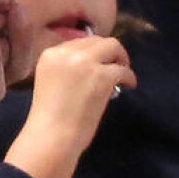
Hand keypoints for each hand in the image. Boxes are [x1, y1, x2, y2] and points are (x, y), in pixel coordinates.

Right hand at [5, 35, 135, 177]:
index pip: (78, 42)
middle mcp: (66, 53)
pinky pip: (122, 69)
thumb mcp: (52, 82)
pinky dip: (129, 76)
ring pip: (112, 46)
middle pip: (96, 40)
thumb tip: (95, 65)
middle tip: (115, 65)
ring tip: (124, 72)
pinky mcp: (101, 76)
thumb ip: (68, 69)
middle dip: (108, 51)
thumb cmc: (49, 118)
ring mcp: (84, 62)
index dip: (92, 51)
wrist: (52, 136)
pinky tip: (129, 85)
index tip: (100, 62)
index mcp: (50, 54)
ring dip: (121, 58)